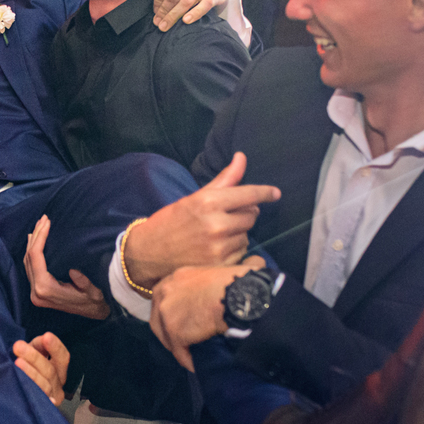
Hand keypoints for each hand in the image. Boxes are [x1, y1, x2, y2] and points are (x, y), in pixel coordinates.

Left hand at [13, 332, 69, 404]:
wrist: (19, 394)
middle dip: (34, 357)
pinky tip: (22, 385)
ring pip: (44, 386)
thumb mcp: (34, 353)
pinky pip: (36, 399)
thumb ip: (39, 345)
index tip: (47, 336)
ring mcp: (50, 399)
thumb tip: (42, 340)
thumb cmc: (27, 368)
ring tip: (17, 362)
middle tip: (18, 346)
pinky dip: (30, 391)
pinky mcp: (41, 409)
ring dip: (31, 373)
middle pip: (50, 371)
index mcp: (59, 370)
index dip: (56, 347)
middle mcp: (58, 386)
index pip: (63, 357)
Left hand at [23, 214, 109, 319]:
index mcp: (45, 289)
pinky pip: (30, 268)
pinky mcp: (37, 291)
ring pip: (27, 262)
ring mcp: (35, 292)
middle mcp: (36, 292)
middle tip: (44, 218)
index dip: (40, 237)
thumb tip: (72, 270)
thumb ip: (82, 283)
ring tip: (39, 225)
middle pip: (29, 258)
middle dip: (36, 235)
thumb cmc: (95, 301)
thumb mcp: (93, 292)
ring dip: (32, 242)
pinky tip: (34, 241)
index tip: (48, 221)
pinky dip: (32, 253)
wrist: (95, 314)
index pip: (36, 257)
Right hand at [124, 152, 279, 289]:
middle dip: (244, 213)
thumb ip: (224, 179)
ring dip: (238, 233)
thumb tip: (242, 158)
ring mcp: (218, 247)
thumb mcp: (194, 197)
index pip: (249, 194)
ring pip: (247, 235)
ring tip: (215, 235)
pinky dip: (233, 250)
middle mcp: (216, 224)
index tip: (275, 193)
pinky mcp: (220, 265)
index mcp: (208, 202)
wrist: (148, 253)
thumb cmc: (171, 222)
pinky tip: (215, 249)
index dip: (265, 193)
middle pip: (251, 215)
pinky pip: (241, 253)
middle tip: (225, 216)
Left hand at [150, 255, 266, 370]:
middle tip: (183, 342)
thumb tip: (252, 265)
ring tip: (190, 355)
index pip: (166, 297)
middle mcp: (164, 292)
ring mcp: (166, 312)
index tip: (183, 321)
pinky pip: (179, 352)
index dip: (174, 311)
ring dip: (178, 347)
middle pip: (159, 317)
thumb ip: (219, 275)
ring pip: (167, 336)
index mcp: (176, 276)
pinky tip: (196, 365)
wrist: (237, 294)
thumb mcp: (221, 270)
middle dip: (169, 331)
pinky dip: (188, 360)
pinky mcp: (174, 331)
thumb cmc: (238, 280)